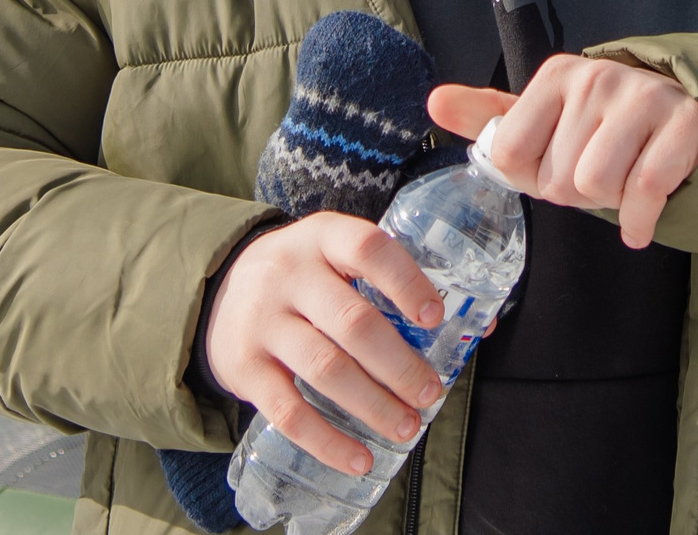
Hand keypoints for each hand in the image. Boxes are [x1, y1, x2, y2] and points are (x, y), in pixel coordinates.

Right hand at [203, 214, 447, 476]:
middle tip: (431, 393)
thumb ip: (393, 284)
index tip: (436, 317)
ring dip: (373, 404)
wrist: (220, 289)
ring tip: (407, 427)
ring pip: (325, 369)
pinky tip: (359, 459)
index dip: (406, 282)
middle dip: (400, 365)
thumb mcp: (336, 257)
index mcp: (323, 237)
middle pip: (352, 322)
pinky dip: (327, 441)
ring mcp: (263, 321)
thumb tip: (477, 327)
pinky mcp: (243, 366)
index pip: (369, 249)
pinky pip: (288, 411)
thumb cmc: (305, 276)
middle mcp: (289, 274)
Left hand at [429, 55, 697, 249]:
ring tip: (620, 181)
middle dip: (574, 193)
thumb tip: (434, 103)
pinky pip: (644, 191)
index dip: (532, 175)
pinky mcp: (682, 124)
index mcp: (555, 76)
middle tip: (597, 172)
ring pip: (594, 186)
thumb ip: (488, 119)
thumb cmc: (600, 129)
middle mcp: (596, 78)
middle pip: (554, 179)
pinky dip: (640, 220)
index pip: (509, 155)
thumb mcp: (543, 121)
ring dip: (608, 203)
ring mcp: (642, 98)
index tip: (556, 162)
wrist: (683, 119)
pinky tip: (641, 217)